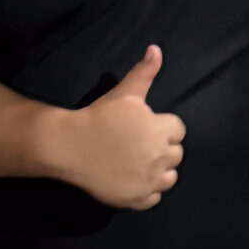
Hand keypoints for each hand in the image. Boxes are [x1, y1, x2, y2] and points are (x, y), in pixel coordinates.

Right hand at [58, 46, 185, 210]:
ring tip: (139, 163)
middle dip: (162, 148)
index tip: (145, 127)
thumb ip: (144, 73)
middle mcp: (159, 157)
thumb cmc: (98, 117)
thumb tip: (156, 49)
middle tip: (139, 144)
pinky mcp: (137, 199)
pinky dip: (147, 191)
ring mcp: (149, 181)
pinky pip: (154, 197)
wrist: (70, 146)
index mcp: (159, 130)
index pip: (178, 130)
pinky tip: (133, 179)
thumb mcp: (123, 92)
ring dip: (159, 171)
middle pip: (176, 154)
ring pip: (169, 177)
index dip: (162, 127)